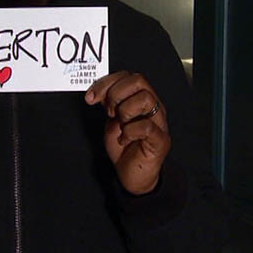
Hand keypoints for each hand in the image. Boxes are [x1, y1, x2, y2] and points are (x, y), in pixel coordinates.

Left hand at [85, 71, 169, 194]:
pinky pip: (146, 126)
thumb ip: (108, 103)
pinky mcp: (160, 140)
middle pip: (138, 80)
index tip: (91, 97)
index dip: (106, 82)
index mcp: (142, 99)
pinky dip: (129, 132)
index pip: (128, 76)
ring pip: (145, 99)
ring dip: (125, 111)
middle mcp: (153, 107)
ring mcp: (159, 122)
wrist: (132, 176)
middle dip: (115, 94)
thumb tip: (98, 89)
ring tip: (120, 125)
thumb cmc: (124, 148)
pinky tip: (124, 139)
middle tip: (109, 112)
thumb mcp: (111, 120)